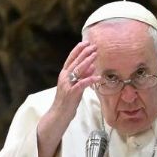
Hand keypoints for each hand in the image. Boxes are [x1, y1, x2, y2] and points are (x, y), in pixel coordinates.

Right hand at [37, 41, 100, 156]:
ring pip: (78, 70)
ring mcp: (67, 85)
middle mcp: (64, 77)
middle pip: (75, 62)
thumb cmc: (68, 101)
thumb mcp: (76, 86)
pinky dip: (90, 80)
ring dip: (87, 61)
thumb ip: (82, 76)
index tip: (85, 42)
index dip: (78, 50)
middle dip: (84, 53)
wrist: (59, 114)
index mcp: (64, 74)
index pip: (70, 58)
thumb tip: (92, 66)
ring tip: (95, 55)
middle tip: (93, 46)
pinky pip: (82, 84)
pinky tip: (98, 77)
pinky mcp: (71, 93)